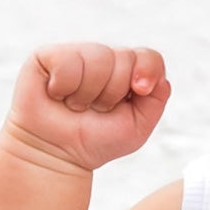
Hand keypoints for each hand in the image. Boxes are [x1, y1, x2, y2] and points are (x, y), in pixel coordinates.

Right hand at [5, 43, 172, 173]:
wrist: (57, 154)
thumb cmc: (96, 141)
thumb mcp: (136, 128)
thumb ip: (155, 102)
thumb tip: (161, 78)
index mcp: (128, 73)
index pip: (148, 57)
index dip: (148, 70)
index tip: (140, 89)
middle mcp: (104, 59)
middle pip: (125, 58)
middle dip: (113, 93)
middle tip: (97, 109)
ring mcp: (77, 54)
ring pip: (99, 58)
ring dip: (89, 93)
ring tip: (76, 105)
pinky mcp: (49, 56)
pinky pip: (68, 61)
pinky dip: (64, 86)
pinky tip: (57, 95)